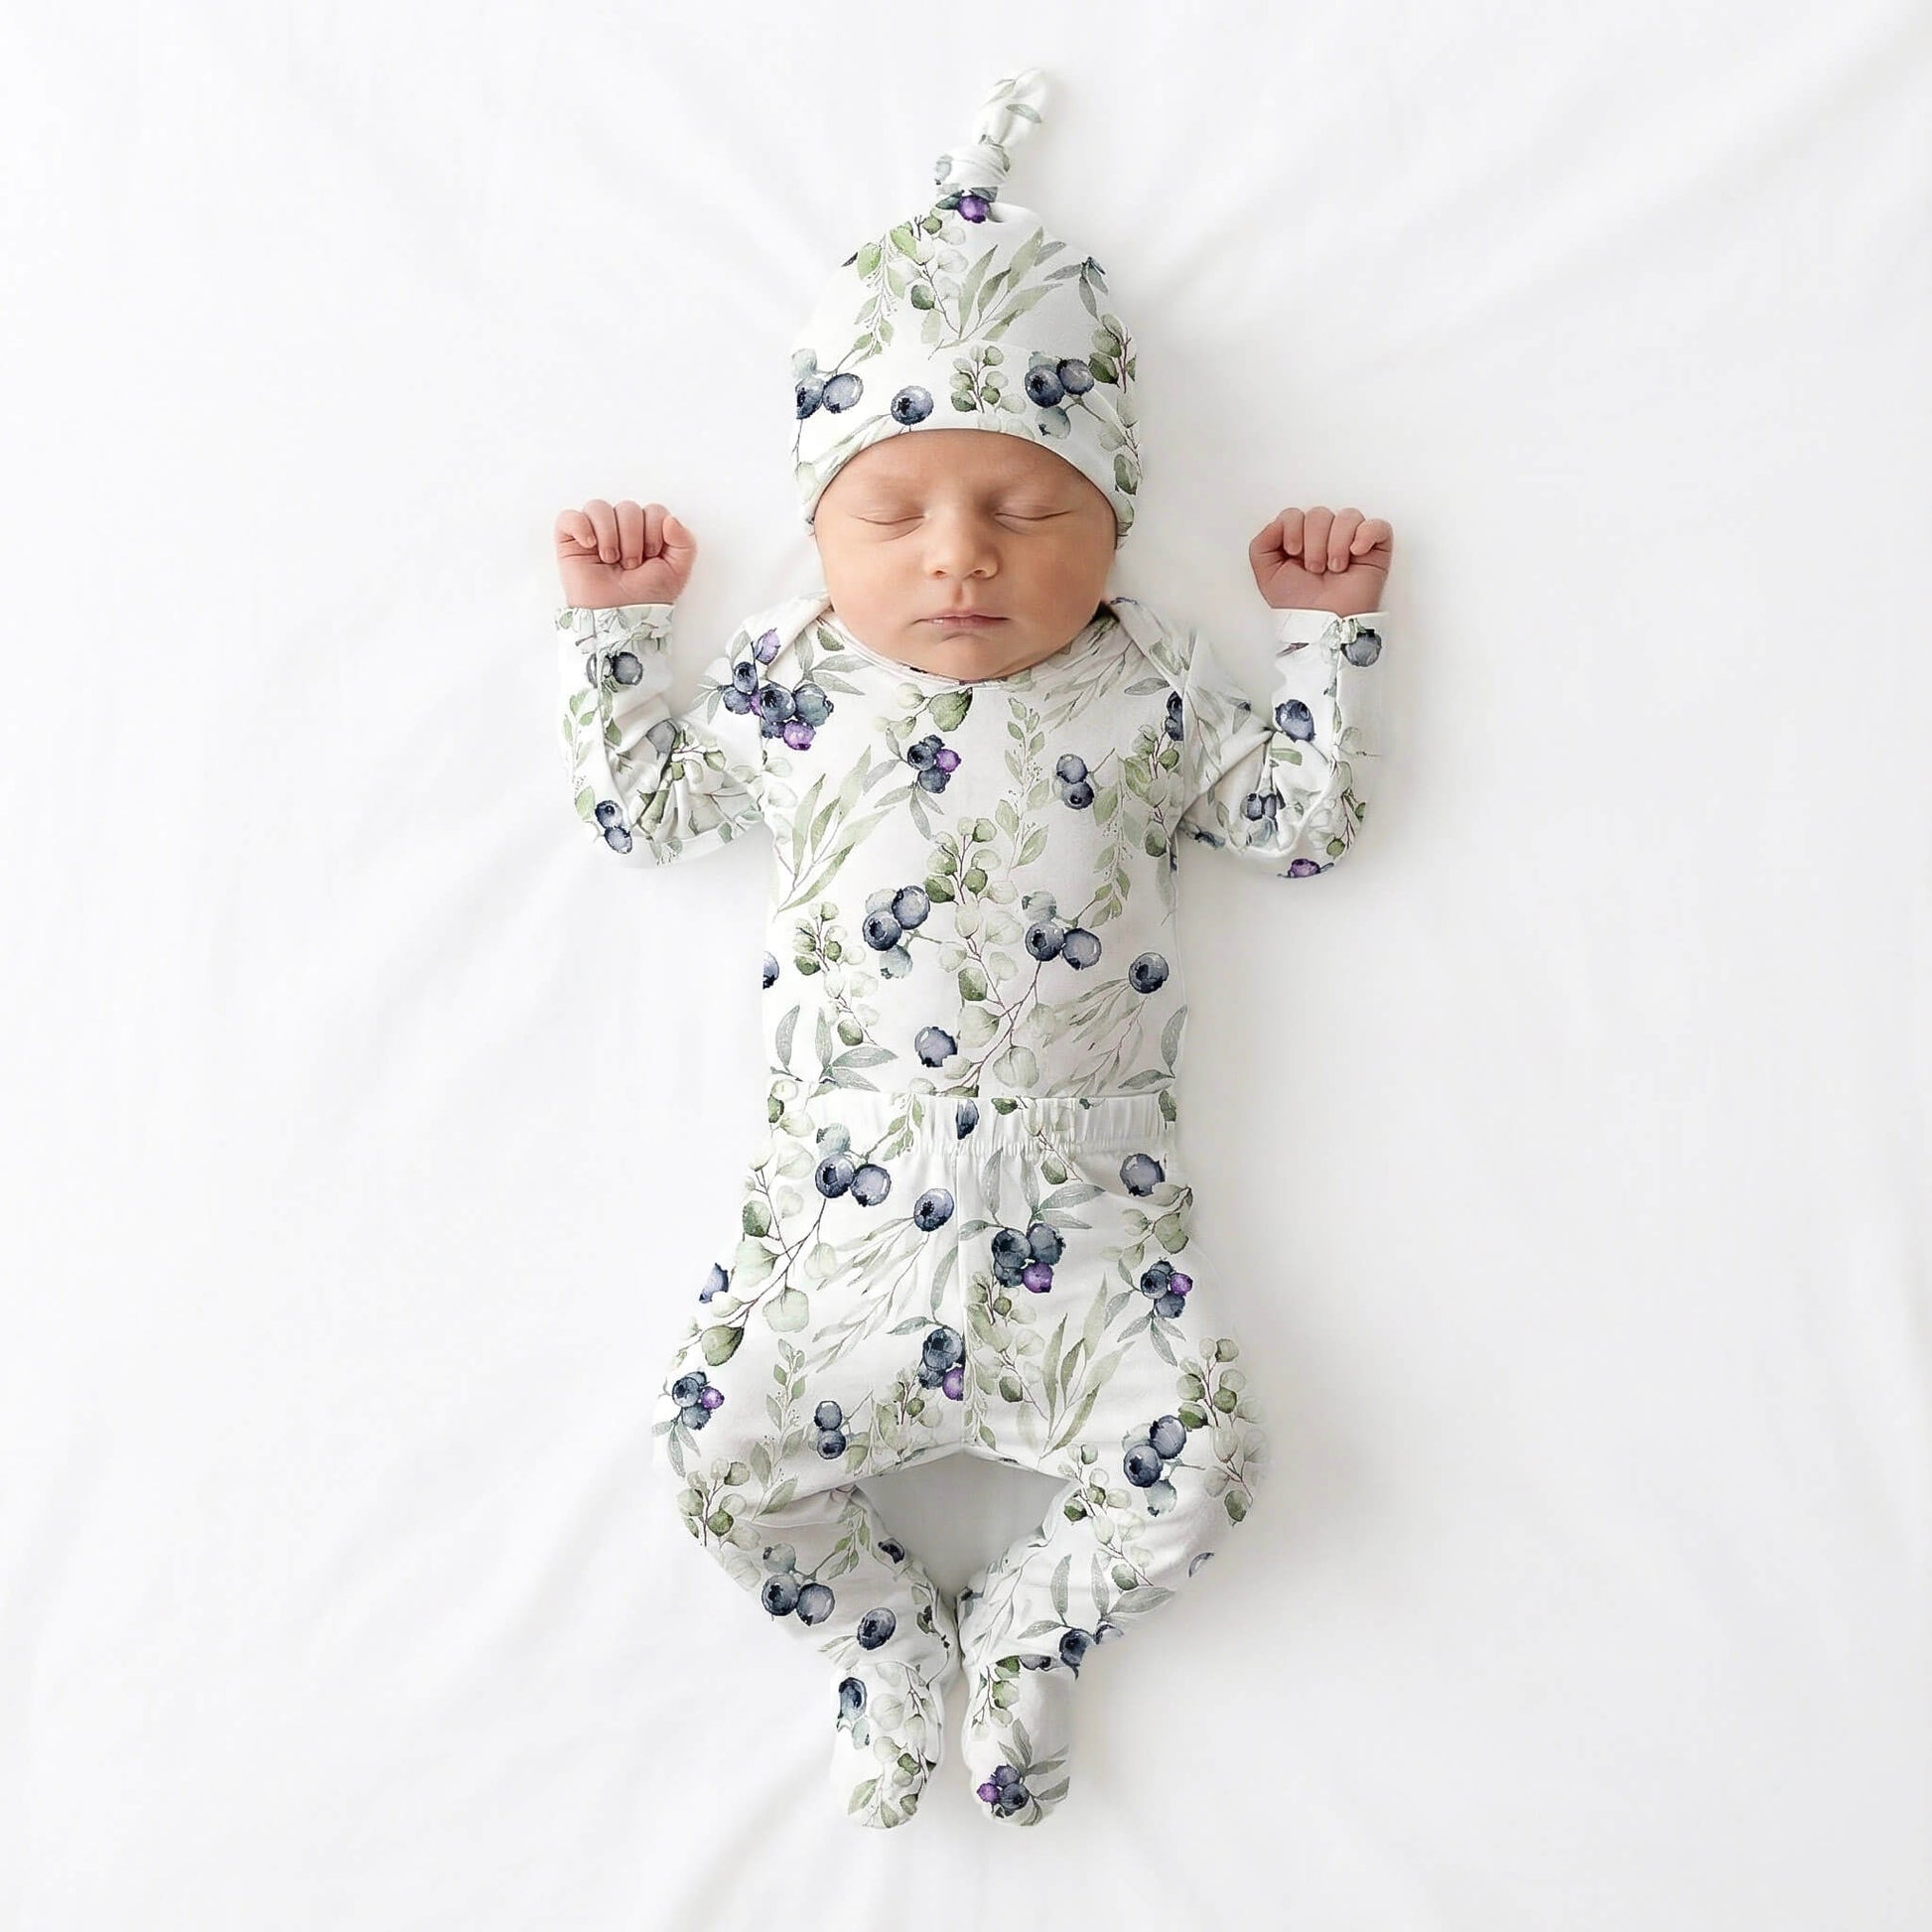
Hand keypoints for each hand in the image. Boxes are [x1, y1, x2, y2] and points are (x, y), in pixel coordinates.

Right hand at [554, 499, 696, 608]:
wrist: (620, 617)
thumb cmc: (646, 596)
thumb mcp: (678, 571)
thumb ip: (685, 542)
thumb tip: (670, 519)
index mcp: (646, 530)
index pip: (653, 510)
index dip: (654, 532)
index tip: (651, 557)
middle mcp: (621, 528)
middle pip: (628, 508)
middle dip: (633, 538)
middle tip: (630, 565)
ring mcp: (595, 532)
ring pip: (599, 507)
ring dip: (609, 535)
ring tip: (610, 560)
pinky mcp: (570, 540)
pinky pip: (569, 517)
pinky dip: (580, 527)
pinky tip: (590, 545)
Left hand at [1250, 506, 1392, 617]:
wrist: (1322, 625)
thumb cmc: (1298, 605)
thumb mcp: (1266, 574)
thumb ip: (1261, 544)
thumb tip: (1278, 521)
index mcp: (1299, 540)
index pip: (1295, 513)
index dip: (1292, 528)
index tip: (1293, 552)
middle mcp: (1324, 538)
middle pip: (1319, 513)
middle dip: (1314, 542)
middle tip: (1315, 568)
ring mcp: (1350, 542)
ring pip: (1347, 516)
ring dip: (1337, 542)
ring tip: (1335, 568)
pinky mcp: (1374, 550)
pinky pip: (1377, 526)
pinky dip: (1366, 534)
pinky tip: (1356, 552)